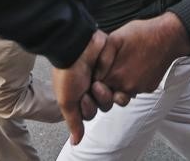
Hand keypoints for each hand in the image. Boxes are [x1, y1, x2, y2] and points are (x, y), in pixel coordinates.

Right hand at [52, 30, 106, 145]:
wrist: (77, 46)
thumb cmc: (68, 72)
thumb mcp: (66, 101)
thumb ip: (73, 122)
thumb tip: (75, 143)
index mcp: (78, 96)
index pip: (89, 114)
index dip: (88, 109)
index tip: (82, 97)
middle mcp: (91, 89)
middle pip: (103, 107)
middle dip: (98, 99)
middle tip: (91, 87)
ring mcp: (104, 79)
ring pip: (113, 97)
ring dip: (105, 91)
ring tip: (98, 79)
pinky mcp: (114, 69)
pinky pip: (122, 84)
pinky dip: (116, 81)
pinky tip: (108, 74)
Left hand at [93, 12, 189, 95]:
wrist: (168, 37)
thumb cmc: (141, 34)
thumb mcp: (115, 38)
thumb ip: (102, 57)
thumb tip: (95, 73)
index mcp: (115, 76)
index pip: (96, 88)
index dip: (94, 80)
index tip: (97, 73)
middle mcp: (127, 87)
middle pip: (109, 94)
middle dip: (106, 85)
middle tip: (111, 68)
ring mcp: (139, 89)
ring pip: (123, 93)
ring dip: (120, 85)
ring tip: (124, 67)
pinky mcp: (149, 88)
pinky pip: (136, 89)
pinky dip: (134, 81)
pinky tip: (137, 67)